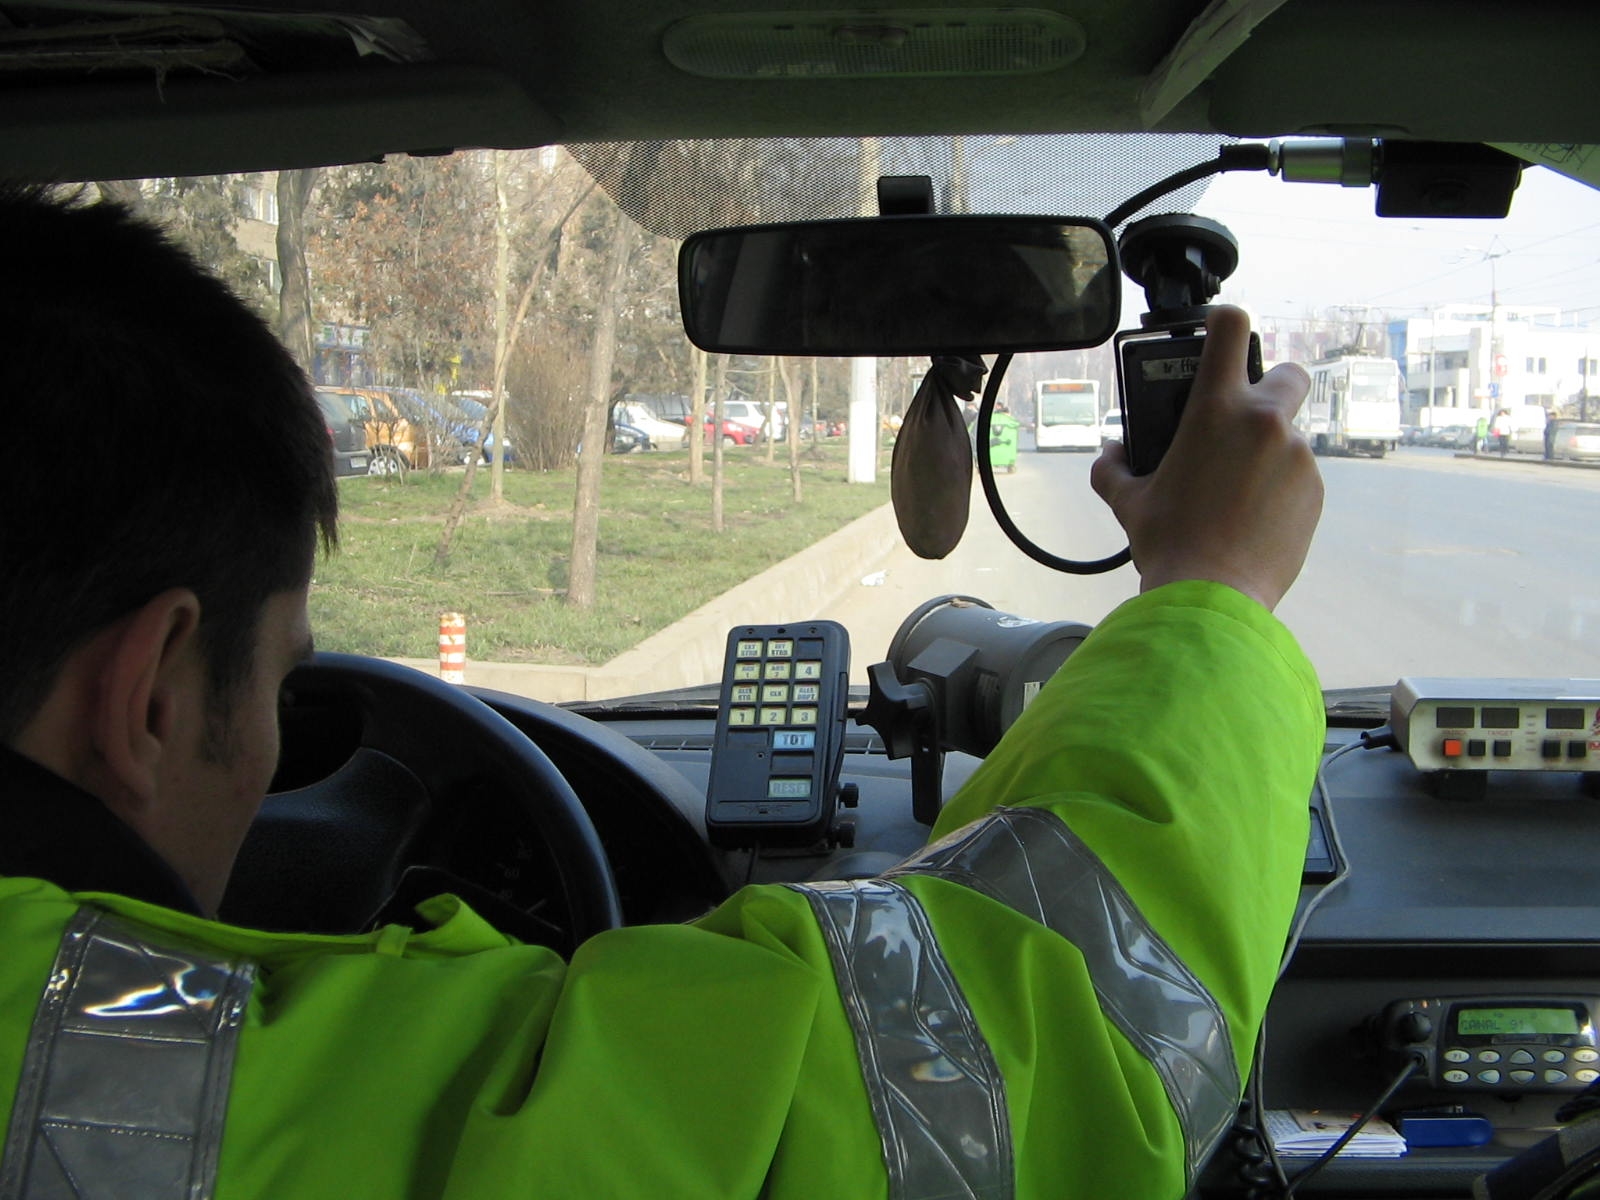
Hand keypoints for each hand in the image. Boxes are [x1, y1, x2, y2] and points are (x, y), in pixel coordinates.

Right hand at [1090, 305, 1321, 611]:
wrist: (1213, 595)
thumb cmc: (1169, 542)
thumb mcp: (1127, 500)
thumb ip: (1112, 467)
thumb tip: (1112, 453)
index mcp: (1217, 410)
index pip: (1231, 328)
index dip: (1225, 321)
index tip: (1220, 331)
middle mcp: (1266, 423)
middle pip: (1289, 373)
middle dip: (1271, 385)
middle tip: (1243, 417)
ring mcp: (1298, 456)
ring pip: (1290, 434)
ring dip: (1268, 449)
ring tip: (1237, 490)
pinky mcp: (1314, 491)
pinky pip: (1299, 474)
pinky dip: (1280, 486)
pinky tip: (1253, 516)